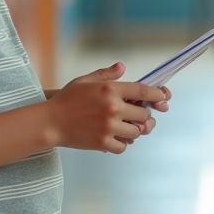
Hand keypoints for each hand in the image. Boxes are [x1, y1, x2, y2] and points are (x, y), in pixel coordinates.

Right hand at [46, 63, 168, 152]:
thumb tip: (122, 67)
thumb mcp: (85, 81)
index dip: (157, 94)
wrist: (49, 122)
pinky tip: (115, 137)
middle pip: (143, 114)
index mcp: (110, 89)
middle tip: (137, 115)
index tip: (163, 97)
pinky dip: (122, 143)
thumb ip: (106, 74)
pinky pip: (124, 146)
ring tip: (126, 127)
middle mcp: (112, 108)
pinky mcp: (103, 143)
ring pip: (137, 132)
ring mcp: (109, 127)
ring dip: (134, 130)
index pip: (143, 90)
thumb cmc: (66, 100)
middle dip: (143, 114)